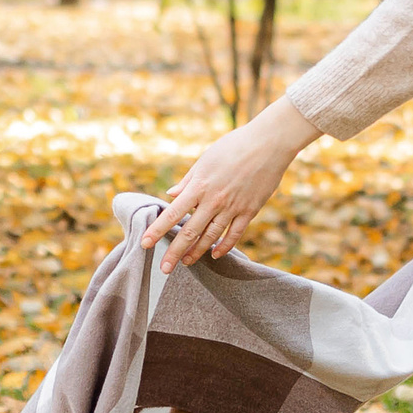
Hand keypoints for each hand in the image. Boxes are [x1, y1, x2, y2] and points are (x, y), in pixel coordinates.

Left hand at [140, 99, 321, 271]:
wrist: (268, 143)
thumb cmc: (234, 146)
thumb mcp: (205, 159)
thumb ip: (188, 180)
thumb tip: (171, 194)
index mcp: (200, 185)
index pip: (173, 213)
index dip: (157, 230)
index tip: (144, 244)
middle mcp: (214, 199)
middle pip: (190, 231)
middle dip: (175, 252)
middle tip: (164, 268)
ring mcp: (233, 207)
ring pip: (211, 236)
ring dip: (197, 252)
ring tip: (185, 263)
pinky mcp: (250, 210)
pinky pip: (234, 234)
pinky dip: (224, 246)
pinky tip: (214, 255)